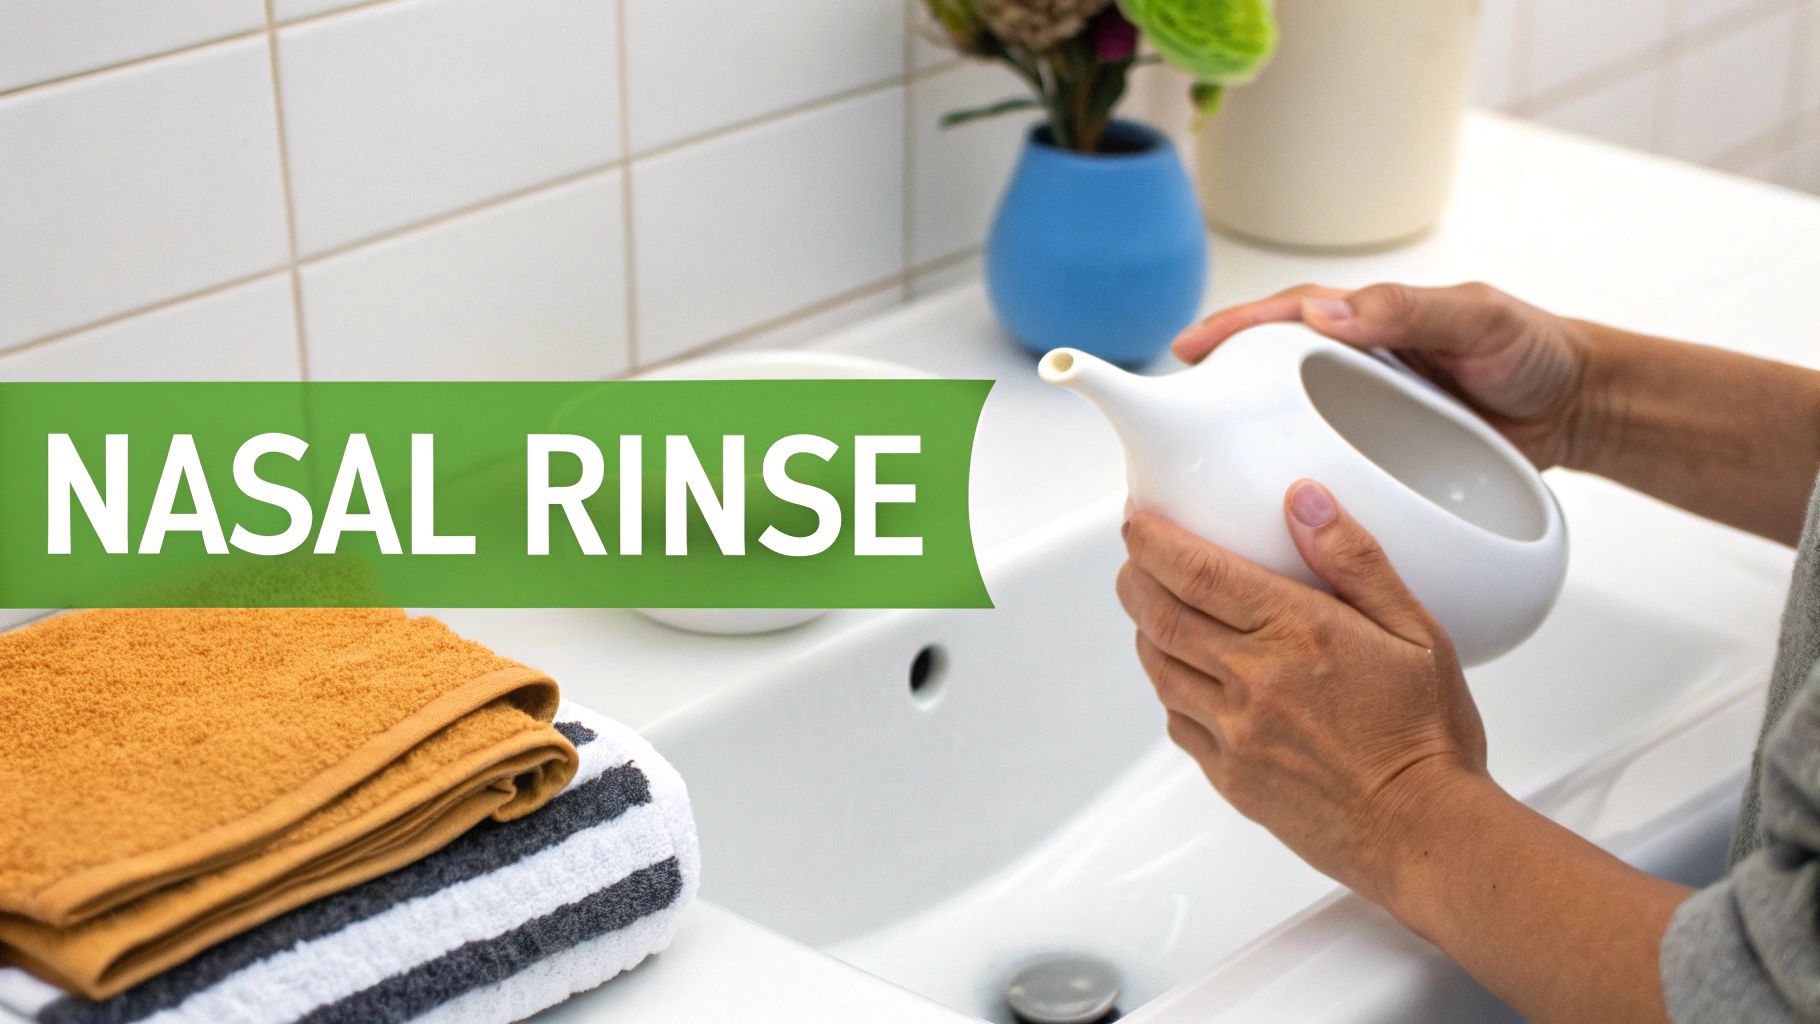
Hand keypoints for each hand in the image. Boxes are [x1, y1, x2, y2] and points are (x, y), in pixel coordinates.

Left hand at [1115, 479, 1489, 902]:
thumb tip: (1304, 498)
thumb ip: (1355, 559)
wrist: (1424, 833)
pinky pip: (1177, 720)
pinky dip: (1169, 687)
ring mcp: (1233, 732)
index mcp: (1298, 633)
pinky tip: (1187, 673)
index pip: (1196, 572)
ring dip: (1146, 630)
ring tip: (1154, 607)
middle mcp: (1253, 680)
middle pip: (1160, 615)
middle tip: (1137, 559)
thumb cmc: (1428, 735)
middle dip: (1136, 578)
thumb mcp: (1416, 630)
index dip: (1153, 542)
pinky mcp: (1228, 776)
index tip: (1138, 523)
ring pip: (1159, 667)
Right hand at [1173, 282, 1591, 467]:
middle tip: (1174, 418)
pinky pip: (1331, 477)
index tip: (1188, 352)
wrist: (1578, 410)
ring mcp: (1363, 422)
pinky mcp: (1381, 467)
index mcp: (1364, 325)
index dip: (1230, 332)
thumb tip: (1326, 313)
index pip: (1281, 319)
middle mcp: (1352, 373)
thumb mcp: (1476, 316)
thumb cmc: (1531, 351)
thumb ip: (1407, 309)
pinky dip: (1300, 493)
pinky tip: (1273, 519)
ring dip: (1247, 450)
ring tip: (1201, 474)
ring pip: (1290, 432)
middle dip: (1216, 394)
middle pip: (1266, 379)